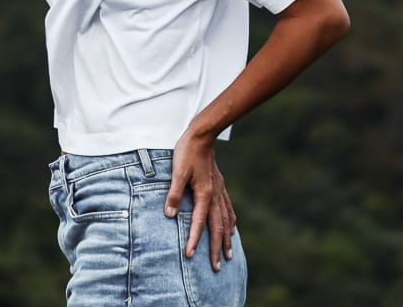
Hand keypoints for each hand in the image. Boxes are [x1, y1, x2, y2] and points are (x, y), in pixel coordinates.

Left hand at [164, 130, 236, 271]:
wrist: (201, 135)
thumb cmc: (187, 152)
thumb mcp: (177, 172)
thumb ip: (174, 194)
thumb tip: (170, 216)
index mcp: (204, 194)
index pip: (199, 223)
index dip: (195, 240)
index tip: (191, 256)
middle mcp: (214, 195)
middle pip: (217, 227)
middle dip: (217, 248)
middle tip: (217, 267)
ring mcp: (219, 190)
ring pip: (226, 220)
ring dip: (227, 239)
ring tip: (229, 254)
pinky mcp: (219, 185)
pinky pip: (228, 208)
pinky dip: (231, 221)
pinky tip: (232, 227)